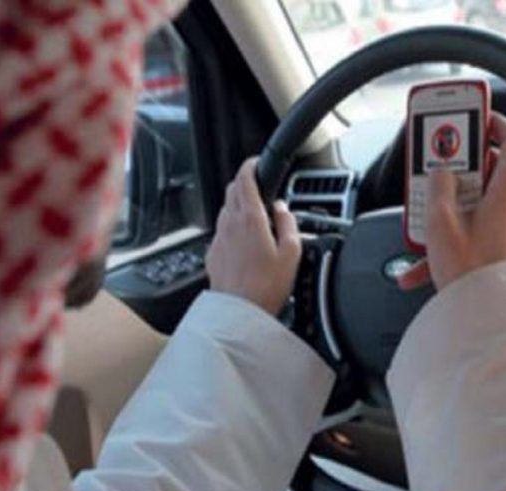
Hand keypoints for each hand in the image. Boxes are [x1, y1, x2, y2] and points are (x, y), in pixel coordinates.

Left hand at [206, 158, 301, 315]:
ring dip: (240, 205)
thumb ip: (288, 223)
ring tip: (257, 215)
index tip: (258, 162)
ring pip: (226, 209)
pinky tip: (246, 241)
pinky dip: (234, 226)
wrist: (239, 312)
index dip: (251, 165)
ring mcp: (219, 238)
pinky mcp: (214, 253)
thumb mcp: (292, 252)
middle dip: (245, 183)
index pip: (245, 178)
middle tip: (260, 186)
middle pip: (233, 190)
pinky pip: (223, 230)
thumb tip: (283, 208)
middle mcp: (230, 224)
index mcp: (251, 218)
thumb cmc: (266, 286)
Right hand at [399, 112, 505, 290]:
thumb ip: (440, 187)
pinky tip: (424, 257)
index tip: (476, 115)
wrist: (486, 315)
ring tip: (427, 217)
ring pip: (480, 199)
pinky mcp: (505, 242)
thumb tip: (441, 172)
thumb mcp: (443, 223)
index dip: (496, 122)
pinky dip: (454, 233)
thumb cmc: (473, 274)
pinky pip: (478, 225)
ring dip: (452, 204)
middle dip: (461, 167)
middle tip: (438, 166)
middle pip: (490, 168)